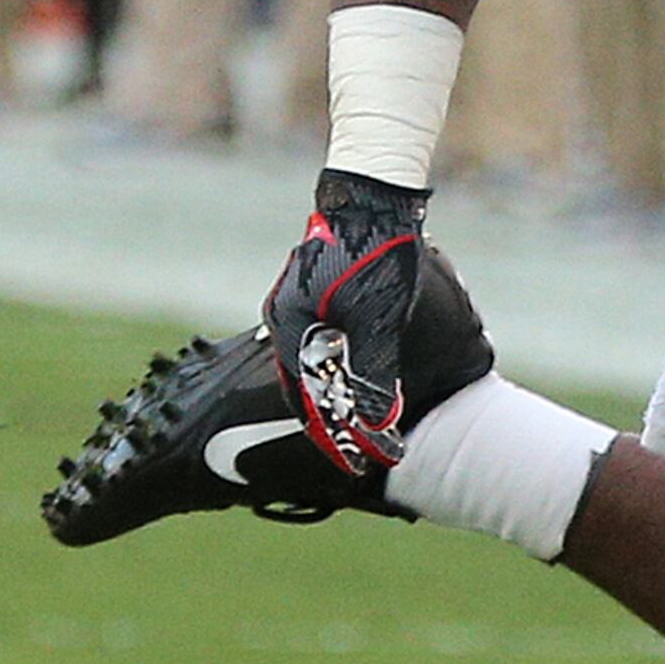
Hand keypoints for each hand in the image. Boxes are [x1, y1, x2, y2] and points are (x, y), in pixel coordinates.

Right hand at [264, 168, 432, 469]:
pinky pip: (326, 347)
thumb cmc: (375, 256)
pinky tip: (365, 382)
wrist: (375, 199)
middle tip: (367, 453)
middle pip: (308, 387)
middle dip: (335, 423)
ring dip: (341, 398)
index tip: (361, 464)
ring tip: (368, 428)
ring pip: (317, 368)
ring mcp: (300, 307)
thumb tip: (377, 424)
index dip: (334, 436)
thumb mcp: (378, 320)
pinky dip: (344, 372)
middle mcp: (286, 320)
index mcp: (291, 329)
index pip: (307, 400)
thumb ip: (374, 372)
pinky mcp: (319, 297)